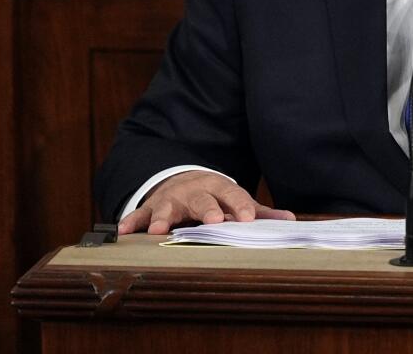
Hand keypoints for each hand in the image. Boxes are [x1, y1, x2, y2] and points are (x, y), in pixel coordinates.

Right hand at [118, 170, 295, 234]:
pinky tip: (122, 232)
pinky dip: (130, 222)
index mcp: (220, 187)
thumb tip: (290, 220)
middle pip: (202, 199)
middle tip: (212, 221)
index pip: (233, 195)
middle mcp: (195, 190)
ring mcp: (171, 197)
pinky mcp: (151, 206)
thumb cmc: (215, 196)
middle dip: (207, 209)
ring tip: (156, 231)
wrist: (183, 179)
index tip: (247, 219)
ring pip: (167, 206)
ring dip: (162, 217)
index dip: (241, 206)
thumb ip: (259, 212)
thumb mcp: (235, 199)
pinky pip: (138, 214)